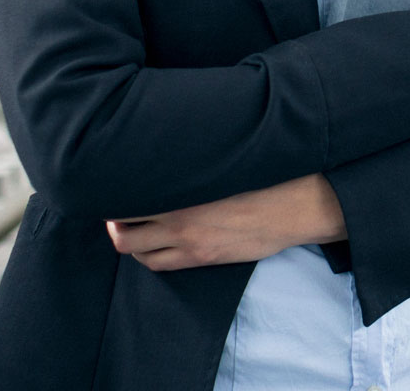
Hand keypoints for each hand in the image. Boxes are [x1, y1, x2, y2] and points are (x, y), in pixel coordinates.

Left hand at [106, 173, 344, 271]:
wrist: (296, 205)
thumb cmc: (267, 174)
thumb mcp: (229, 156)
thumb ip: (196, 159)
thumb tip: (175, 145)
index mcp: (185, 186)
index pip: (132, 194)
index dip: (115, 191)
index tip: (113, 180)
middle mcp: (180, 216)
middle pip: (123, 229)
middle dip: (113, 219)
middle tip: (114, 205)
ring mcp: (189, 241)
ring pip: (136, 250)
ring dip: (127, 238)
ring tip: (129, 224)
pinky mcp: (202, 257)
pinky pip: (159, 264)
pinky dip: (146, 254)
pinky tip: (149, 242)